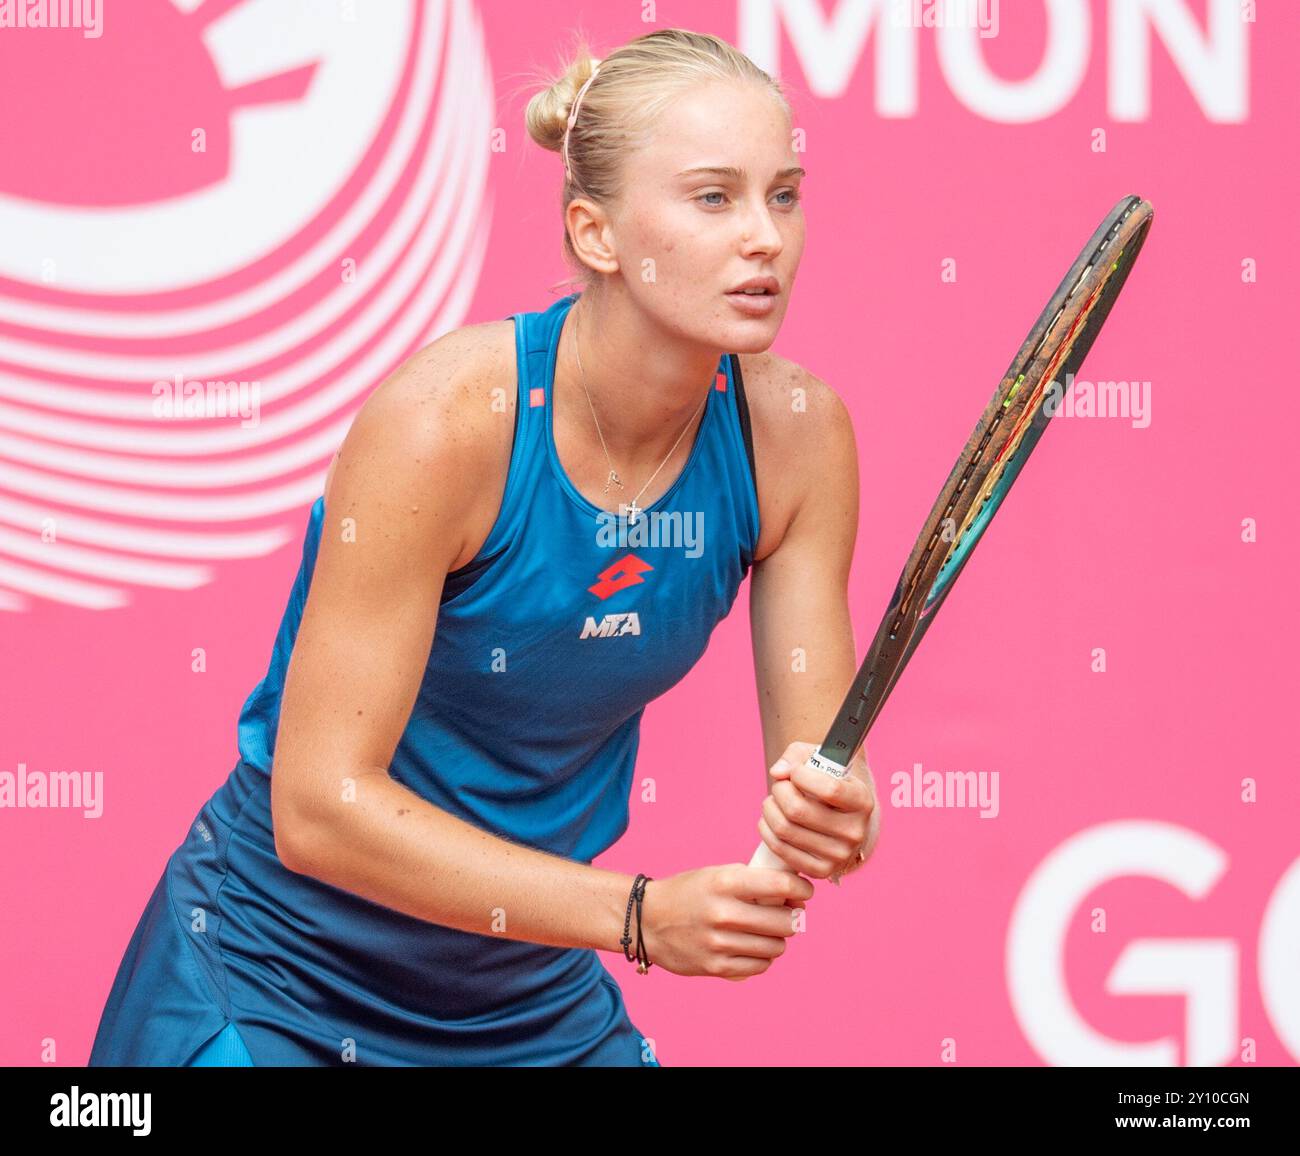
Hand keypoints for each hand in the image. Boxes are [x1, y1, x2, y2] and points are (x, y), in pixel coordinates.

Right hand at [637, 864, 813, 979]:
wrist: (646, 920)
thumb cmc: (689, 893)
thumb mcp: (717, 875)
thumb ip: (753, 883)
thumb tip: (795, 897)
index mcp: (725, 882)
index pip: (781, 886)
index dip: (802, 888)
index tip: (805, 891)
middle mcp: (723, 913)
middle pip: (785, 922)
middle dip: (793, 917)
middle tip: (788, 913)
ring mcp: (719, 943)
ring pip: (776, 947)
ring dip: (779, 939)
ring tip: (768, 931)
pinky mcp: (716, 967)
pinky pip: (759, 966)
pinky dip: (763, 957)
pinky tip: (753, 947)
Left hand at [757, 740, 879, 882]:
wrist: (840, 816)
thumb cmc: (826, 781)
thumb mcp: (820, 760)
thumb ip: (797, 756)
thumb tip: (778, 772)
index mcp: (863, 802)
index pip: (830, 789)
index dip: (802, 776)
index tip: (795, 772)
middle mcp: (855, 832)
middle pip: (798, 810)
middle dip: (779, 791)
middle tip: (780, 785)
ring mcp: (839, 855)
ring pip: (784, 828)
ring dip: (769, 808)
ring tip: (773, 800)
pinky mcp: (821, 871)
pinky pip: (780, 848)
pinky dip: (766, 829)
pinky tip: (770, 819)